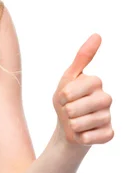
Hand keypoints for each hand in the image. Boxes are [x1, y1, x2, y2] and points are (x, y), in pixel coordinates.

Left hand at [53, 33, 113, 149]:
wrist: (67, 128)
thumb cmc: (66, 100)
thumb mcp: (69, 78)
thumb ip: (82, 57)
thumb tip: (98, 35)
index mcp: (96, 82)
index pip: (75, 88)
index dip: (64, 95)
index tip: (64, 97)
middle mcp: (106, 98)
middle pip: (78, 107)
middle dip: (67, 111)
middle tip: (69, 111)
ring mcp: (108, 116)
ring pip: (83, 122)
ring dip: (73, 124)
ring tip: (75, 122)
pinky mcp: (109, 133)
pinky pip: (94, 137)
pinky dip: (83, 137)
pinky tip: (83, 133)